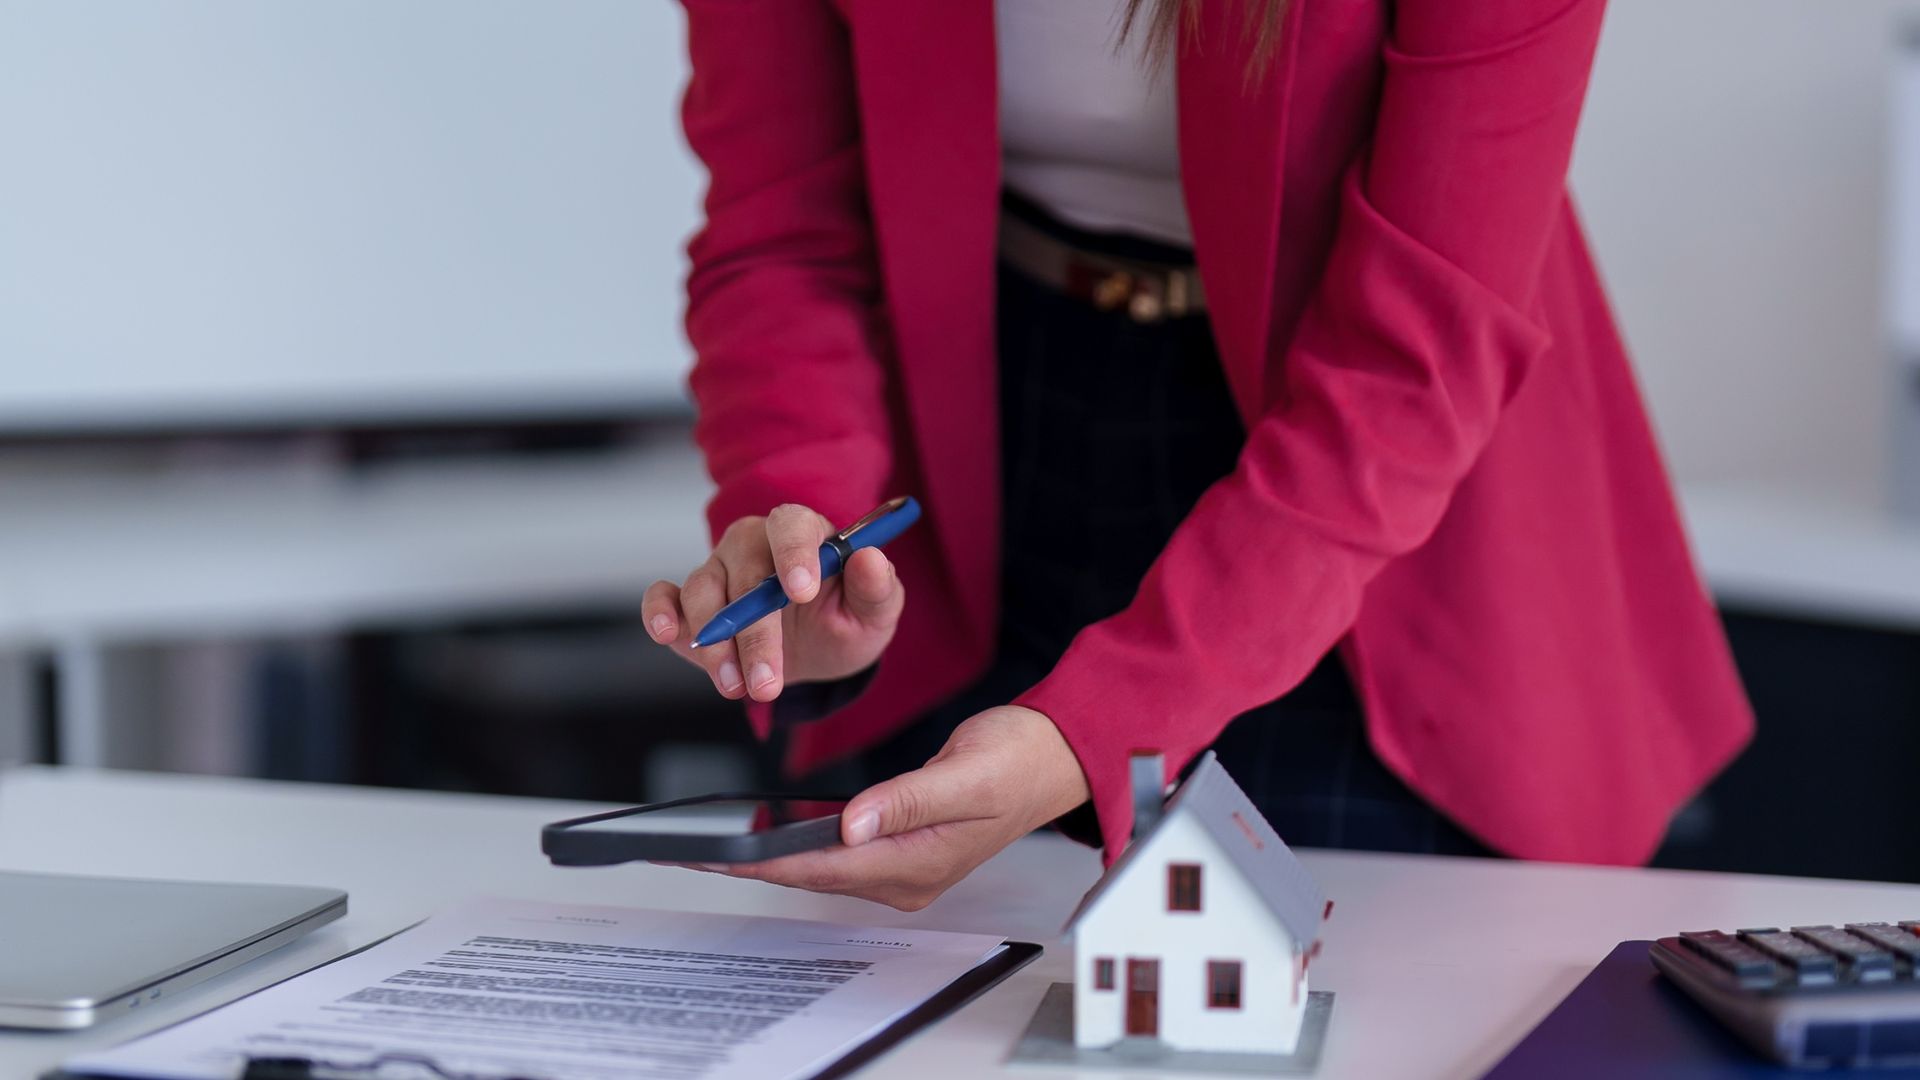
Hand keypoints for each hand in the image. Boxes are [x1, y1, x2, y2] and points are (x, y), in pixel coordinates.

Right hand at [643, 504, 904, 701]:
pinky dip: (659, 611)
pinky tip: (666, 633)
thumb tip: (871, 559)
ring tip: (738, 688)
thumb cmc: (845, 621)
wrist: (816, 652)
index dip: (794, 554)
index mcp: (803, 534)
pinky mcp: (687, 602)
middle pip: (744, 572)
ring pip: (703, 593)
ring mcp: (718, 570)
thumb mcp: (874, 614)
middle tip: (768, 683)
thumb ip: (877, 588)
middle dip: (755, 633)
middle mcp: (754, 544)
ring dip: (716, 645)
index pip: (792, 525)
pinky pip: (664, 595)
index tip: (801, 593)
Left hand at [685, 705, 1092, 909]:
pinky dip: (797, 845)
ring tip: (711, 846)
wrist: (1056, 756)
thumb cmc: (1021, 760)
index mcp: (920, 861)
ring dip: (768, 858)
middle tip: (689, 851)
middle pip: (812, 874)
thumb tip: (853, 823)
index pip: (823, 867)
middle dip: (750, 864)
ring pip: (821, 867)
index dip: (763, 862)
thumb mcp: (969, 772)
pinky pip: (838, 854)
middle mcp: (908, 875)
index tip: (715, 854)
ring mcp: (905, 865)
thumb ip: (910, 798)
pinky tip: (766, 836)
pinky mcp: (902, 847)